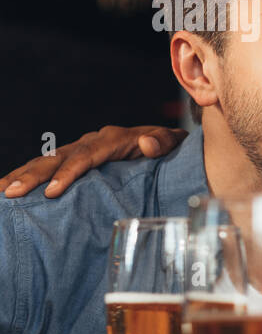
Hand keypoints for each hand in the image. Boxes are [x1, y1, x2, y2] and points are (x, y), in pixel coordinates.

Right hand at [2, 125, 186, 198]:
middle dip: (34, 176)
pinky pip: (46, 166)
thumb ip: (163, 142)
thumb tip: (147, 145)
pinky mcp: (71, 159)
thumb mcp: (172, 142)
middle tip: (13, 194)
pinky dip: (25, 175)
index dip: (67, 173)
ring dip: (22, 176)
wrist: (162, 141)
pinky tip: (6, 189)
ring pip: (45, 161)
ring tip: (2, 192)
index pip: (85, 157)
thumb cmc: (167, 145)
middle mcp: (90, 142)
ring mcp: (78, 149)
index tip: (52, 191)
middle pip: (58, 158)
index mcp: (111, 139)